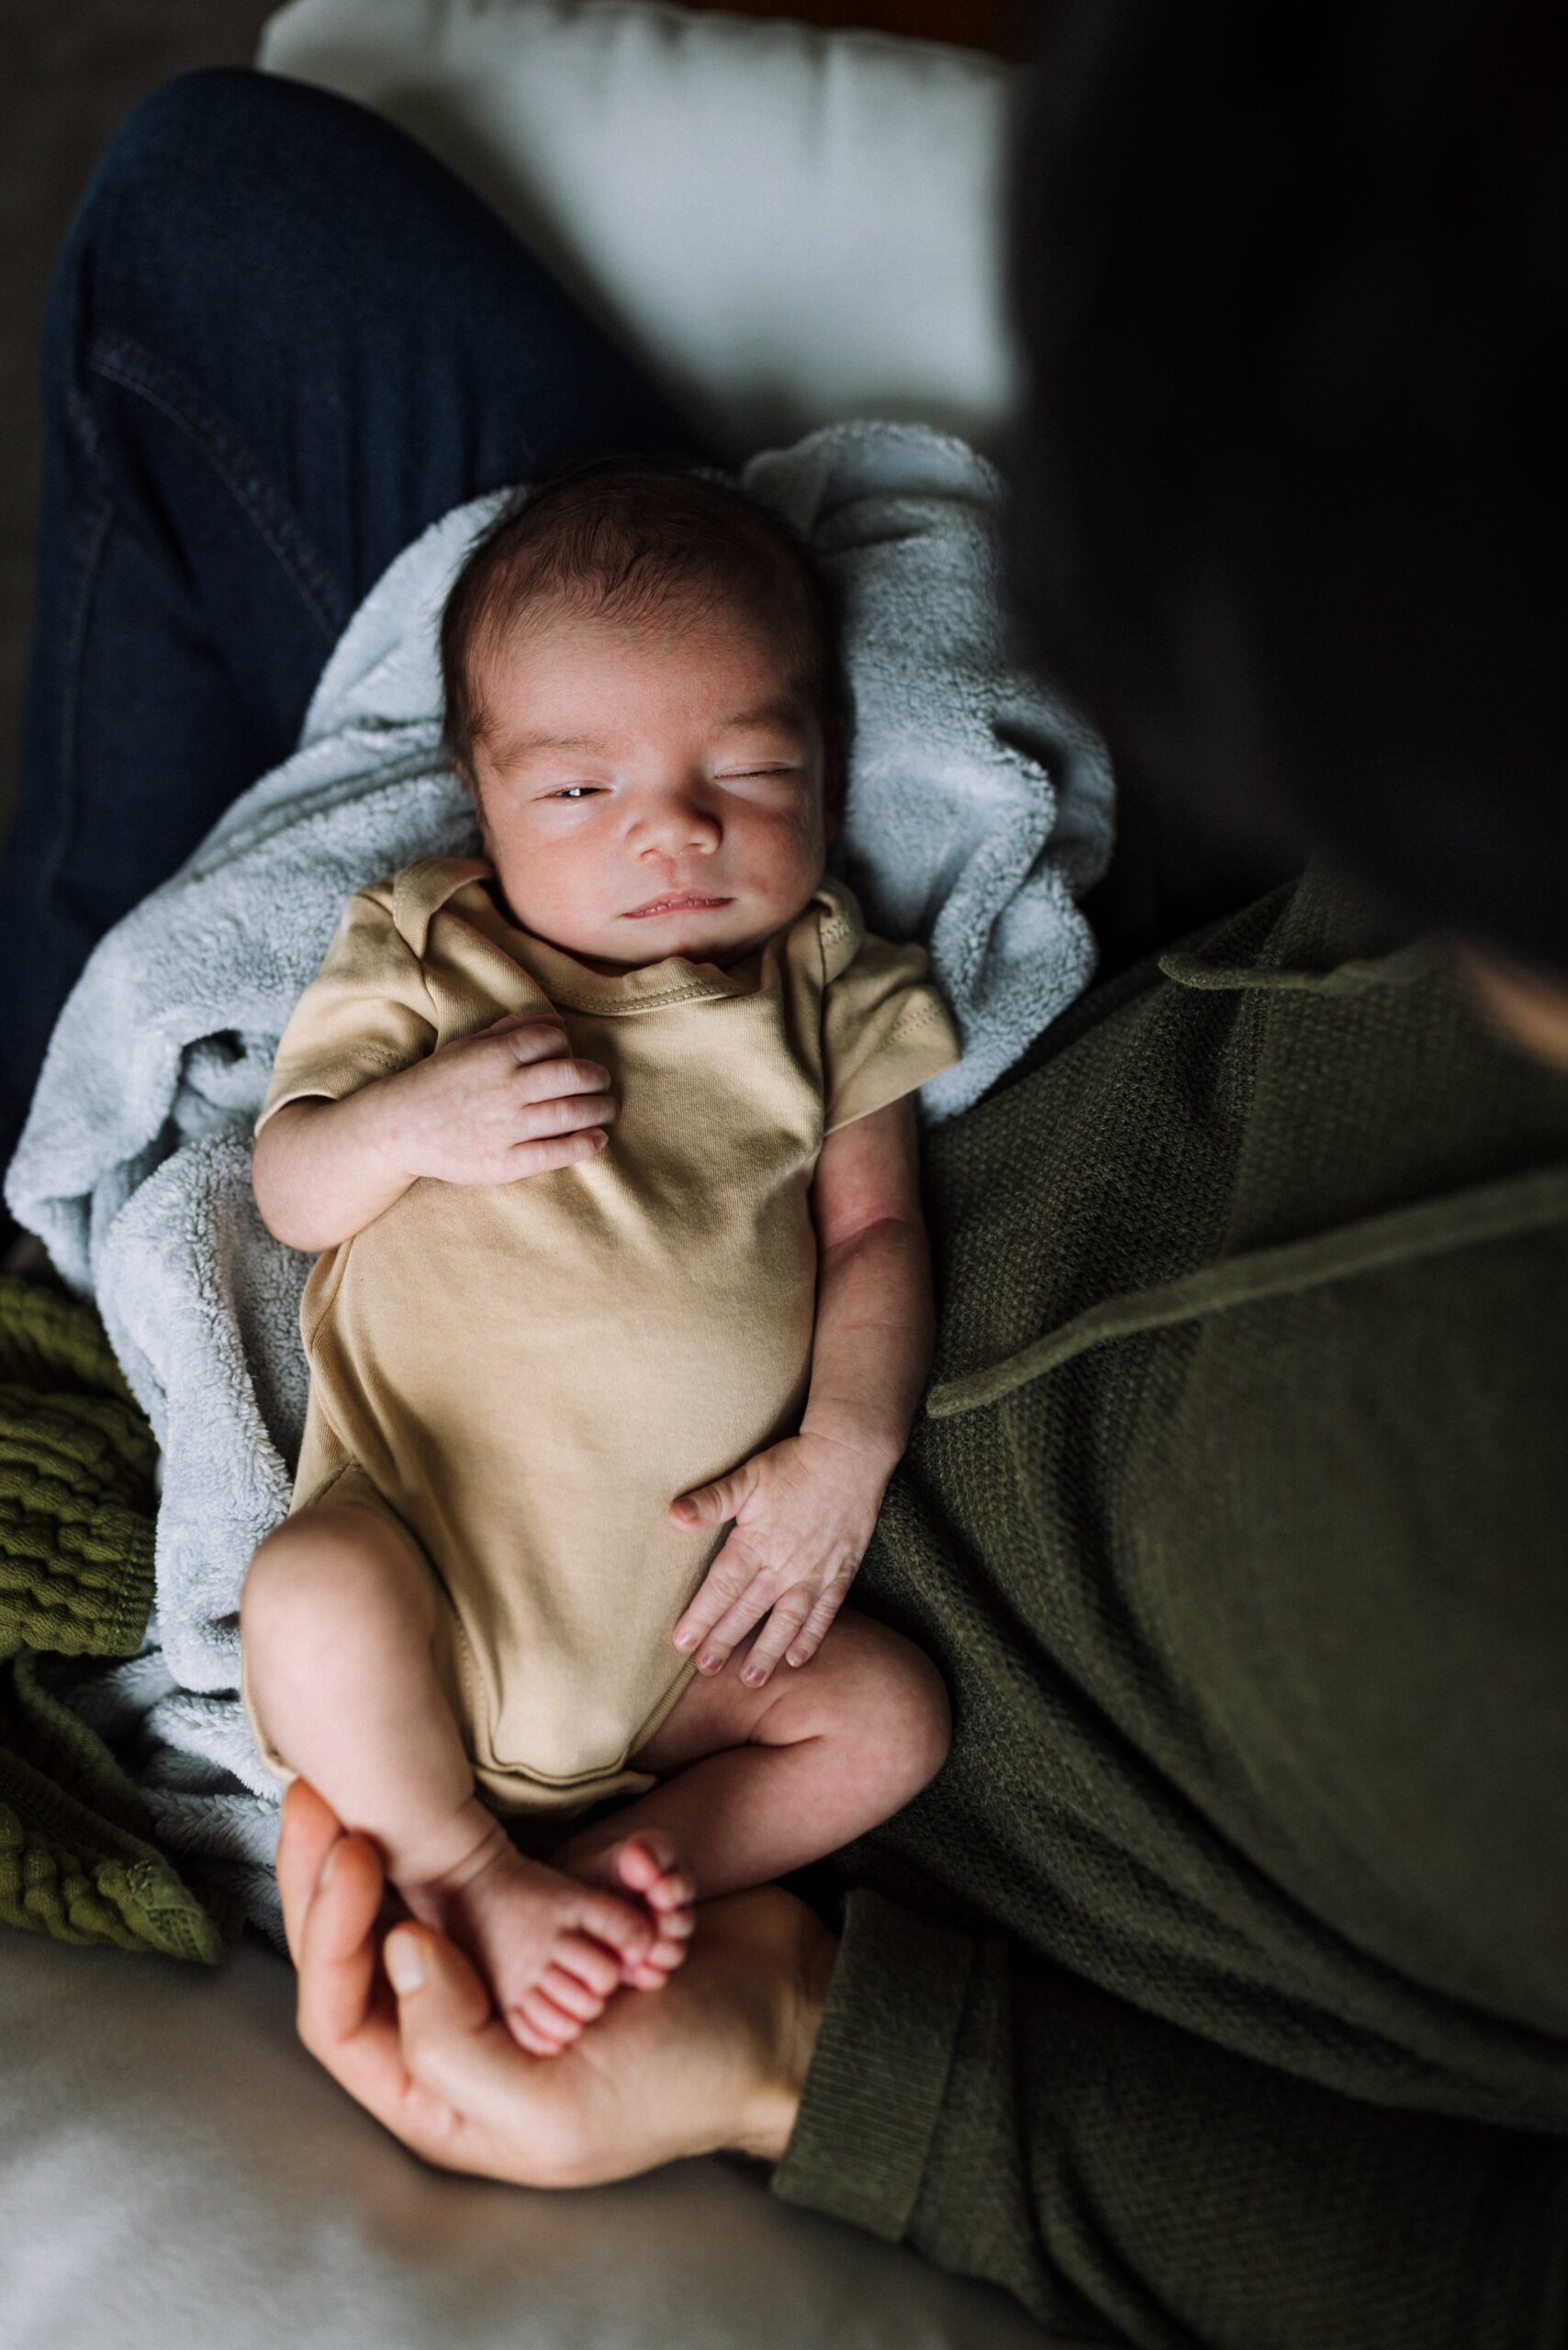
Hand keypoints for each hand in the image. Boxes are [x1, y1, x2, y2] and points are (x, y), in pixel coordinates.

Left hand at [275, 1778, 834, 2186]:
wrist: (787, 2027)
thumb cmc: (677, 2087)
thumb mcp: (554, 2105)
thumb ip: (455, 2044)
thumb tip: (393, 1950)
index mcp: (443, 2089)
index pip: (339, 2012)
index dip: (329, 1930)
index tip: (352, 1848)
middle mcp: (462, 2024)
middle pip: (364, 1941)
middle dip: (339, 1866)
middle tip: (320, 1788)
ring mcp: (512, 1963)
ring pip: (436, 1893)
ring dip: (450, 1848)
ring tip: (428, 1794)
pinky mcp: (565, 1913)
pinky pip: (531, 1869)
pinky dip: (575, 1855)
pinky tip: (637, 1862)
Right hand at [376, 1012, 615, 1185]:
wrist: (398, 1128)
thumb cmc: (437, 1082)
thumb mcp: (469, 1045)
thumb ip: (511, 1029)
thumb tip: (555, 1019)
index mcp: (496, 1054)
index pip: (553, 1039)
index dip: (568, 1046)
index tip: (570, 1056)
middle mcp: (506, 1088)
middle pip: (573, 1074)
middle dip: (597, 1077)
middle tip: (603, 1082)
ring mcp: (507, 1127)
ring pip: (572, 1112)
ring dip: (600, 1109)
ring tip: (607, 1109)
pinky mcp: (505, 1162)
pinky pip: (556, 1153)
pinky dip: (584, 1145)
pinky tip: (597, 1139)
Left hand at [668, 1431, 887, 1686]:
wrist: (850, 1456)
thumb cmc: (794, 1464)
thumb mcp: (748, 1476)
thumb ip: (712, 1500)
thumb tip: (674, 1514)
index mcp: (756, 1543)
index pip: (721, 1589)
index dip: (700, 1618)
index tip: (681, 1644)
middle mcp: (784, 1566)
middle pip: (748, 1611)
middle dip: (724, 1642)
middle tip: (705, 1669)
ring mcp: (815, 1573)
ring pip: (786, 1621)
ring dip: (767, 1652)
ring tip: (750, 1678)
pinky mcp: (840, 1573)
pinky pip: (825, 1613)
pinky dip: (811, 1638)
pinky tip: (798, 1659)